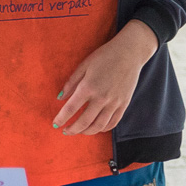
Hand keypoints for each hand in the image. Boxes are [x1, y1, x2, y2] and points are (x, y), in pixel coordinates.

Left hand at [55, 20, 158, 134]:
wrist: (130, 53)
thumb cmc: (105, 56)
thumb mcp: (84, 65)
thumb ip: (71, 82)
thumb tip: (60, 98)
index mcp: (88, 86)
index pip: (70, 109)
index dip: (61, 119)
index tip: (55, 124)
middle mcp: (101, 98)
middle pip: (84, 122)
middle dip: (72, 129)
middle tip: (65, 131)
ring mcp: (114, 103)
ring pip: (98, 126)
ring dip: (86, 132)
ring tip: (79, 131)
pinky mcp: (124, 105)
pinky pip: (112, 123)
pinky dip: (103, 129)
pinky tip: (95, 128)